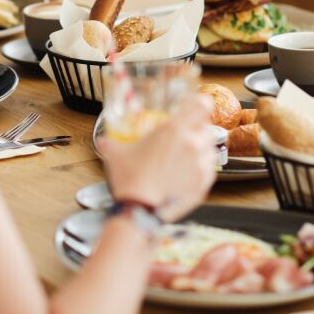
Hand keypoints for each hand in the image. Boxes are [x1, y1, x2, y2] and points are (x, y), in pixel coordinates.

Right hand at [97, 95, 215, 219]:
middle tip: (184, 136)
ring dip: (201, 148)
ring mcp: (202, 163)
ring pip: (210, 147)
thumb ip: (111, 143)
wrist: (140, 210)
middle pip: (206, 126)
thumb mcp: (116, 155)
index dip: (199, 103)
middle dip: (197, 129)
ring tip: (185, 157)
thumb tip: (103, 142)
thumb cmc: (130, 179)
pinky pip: (209, 168)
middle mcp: (192, 143)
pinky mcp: (205, 182)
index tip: (192, 108)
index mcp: (174, 129)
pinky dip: (201, 168)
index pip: (201, 104)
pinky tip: (187, 173)